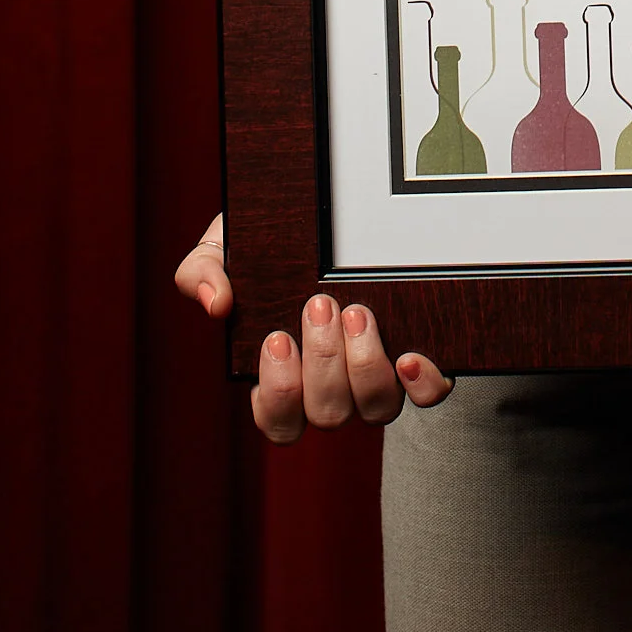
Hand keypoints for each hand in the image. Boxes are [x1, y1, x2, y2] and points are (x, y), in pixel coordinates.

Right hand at [174, 212, 450, 442]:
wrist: (325, 212)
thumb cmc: (267, 245)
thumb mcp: (223, 247)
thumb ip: (202, 272)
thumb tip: (216, 304)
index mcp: (284, 378)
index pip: (278, 420)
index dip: (278, 393)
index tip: (278, 337)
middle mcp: (333, 389)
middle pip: (327, 413)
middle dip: (323, 362)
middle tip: (320, 304)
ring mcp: (377, 379)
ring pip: (376, 409)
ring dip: (364, 366)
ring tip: (357, 311)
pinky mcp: (419, 363)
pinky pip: (429, 394)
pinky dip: (422, 383)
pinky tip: (409, 355)